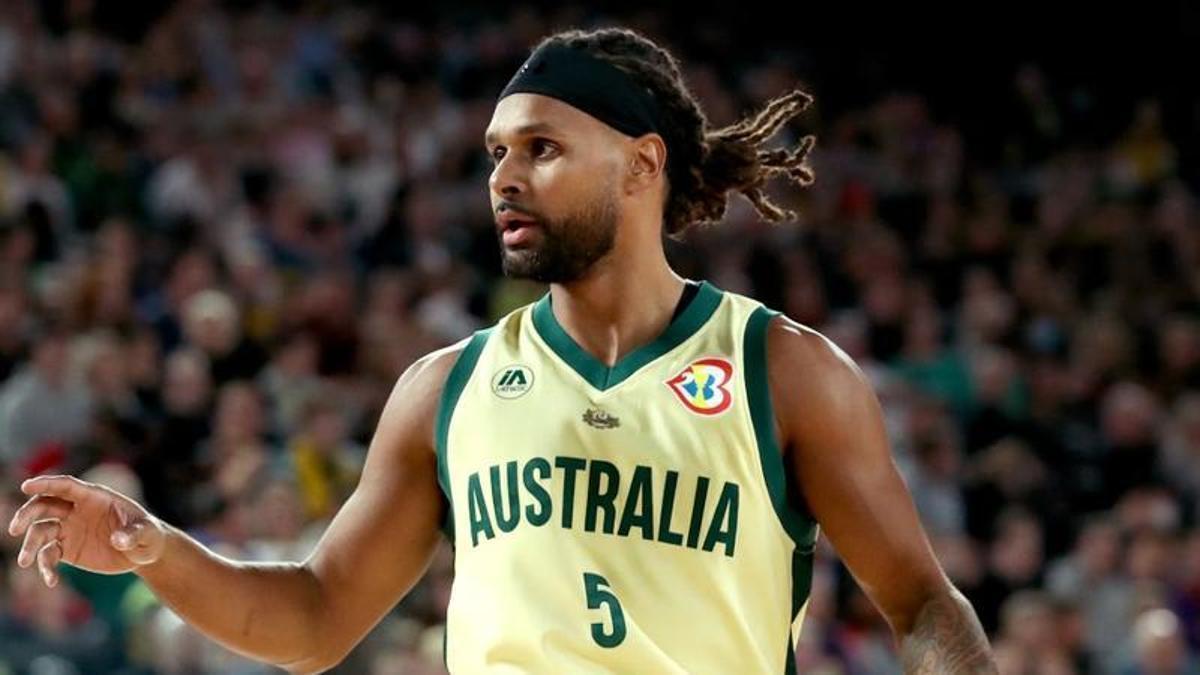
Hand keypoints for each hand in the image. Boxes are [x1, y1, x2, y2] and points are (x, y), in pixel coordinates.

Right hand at [7, 474, 167, 586]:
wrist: (144, 553)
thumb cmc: (148, 535)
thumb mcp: (147, 533)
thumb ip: (135, 533)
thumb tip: (119, 539)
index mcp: (95, 497)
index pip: (66, 486)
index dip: (47, 483)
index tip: (27, 485)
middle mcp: (77, 511)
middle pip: (44, 506)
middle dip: (28, 514)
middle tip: (15, 529)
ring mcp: (70, 530)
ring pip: (40, 531)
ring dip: (29, 545)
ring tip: (24, 562)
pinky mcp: (68, 549)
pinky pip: (49, 556)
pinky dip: (45, 567)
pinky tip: (51, 581)